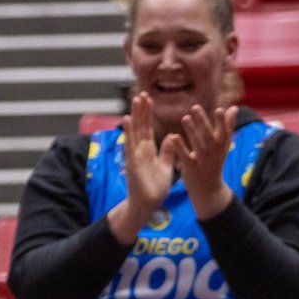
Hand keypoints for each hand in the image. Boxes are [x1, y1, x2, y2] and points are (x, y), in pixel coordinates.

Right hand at [108, 92, 175, 243]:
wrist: (147, 205)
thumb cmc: (155, 189)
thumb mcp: (166, 167)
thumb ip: (168, 152)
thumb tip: (172, 136)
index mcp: (149, 151)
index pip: (147, 127)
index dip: (148, 113)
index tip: (149, 98)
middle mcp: (140, 150)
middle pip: (140, 126)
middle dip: (141, 110)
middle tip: (141, 93)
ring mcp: (134, 155)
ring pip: (134, 131)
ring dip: (134, 116)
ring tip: (135, 100)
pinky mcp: (131, 162)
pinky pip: (129, 145)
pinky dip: (127, 132)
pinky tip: (126, 120)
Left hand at [166, 104, 236, 220]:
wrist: (208, 189)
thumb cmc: (215, 162)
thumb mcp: (224, 146)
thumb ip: (228, 126)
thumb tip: (235, 108)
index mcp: (222, 146)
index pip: (224, 132)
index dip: (222, 122)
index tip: (220, 110)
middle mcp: (213, 153)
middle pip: (209, 136)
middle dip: (203, 122)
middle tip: (195, 107)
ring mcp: (202, 161)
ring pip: (198, 145)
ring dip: (192, 131)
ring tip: (185, 118)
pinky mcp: (191, 168)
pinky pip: (185, 157)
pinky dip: (180, 147)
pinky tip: (174, 137)